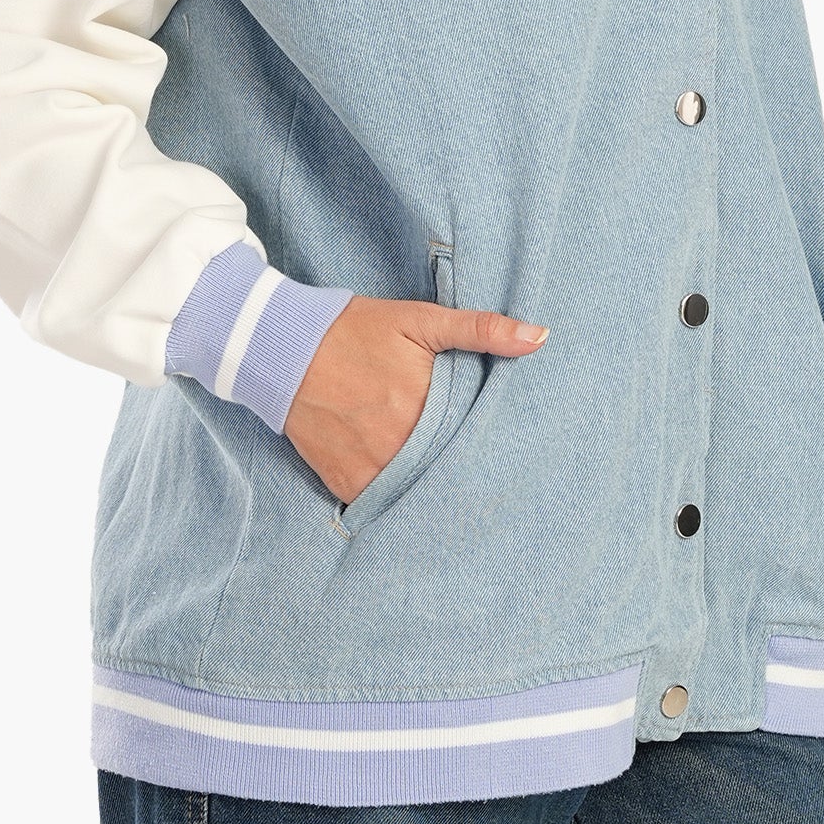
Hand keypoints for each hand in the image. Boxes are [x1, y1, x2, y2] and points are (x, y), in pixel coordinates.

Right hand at [283, 295, 549, 504]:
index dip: (492, 445)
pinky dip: (398, 498)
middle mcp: (397, 444)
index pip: (476, 441)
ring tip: (453, 485)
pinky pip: (383, 503)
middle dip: (466, 471)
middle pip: (449, 471)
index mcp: (423, 405)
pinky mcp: (344, 482)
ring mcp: (369, 468)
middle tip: (486, 473)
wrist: (284, 348)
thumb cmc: (357, 329)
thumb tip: (539, 337)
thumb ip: (481, 329)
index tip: (510, 451)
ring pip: (419, 493)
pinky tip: (413, 490)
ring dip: (434, 488)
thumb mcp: (420, 319)